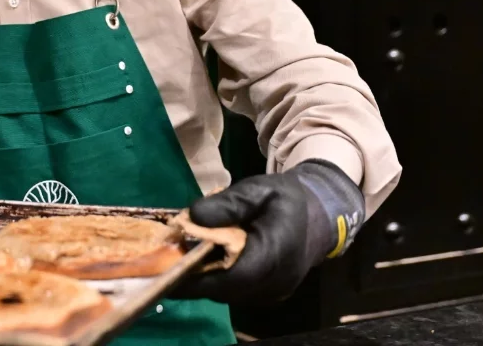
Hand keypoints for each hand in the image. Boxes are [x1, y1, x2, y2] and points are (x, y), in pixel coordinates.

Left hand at [174, 159, 364, 303]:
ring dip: (202, 279)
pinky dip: (215, 280)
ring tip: (177, 258)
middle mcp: (279, 279)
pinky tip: (199, 262)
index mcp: (280, 250)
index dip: (203, 277)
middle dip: (193, 277)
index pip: (239, 275)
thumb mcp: (258, 189)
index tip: (170, 270)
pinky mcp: (268, 294)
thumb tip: (193, 217)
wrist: (320, 214)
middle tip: (163, 260)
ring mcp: (275, 291)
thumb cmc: (286, 198)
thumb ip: (227, 203)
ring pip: (229, 294)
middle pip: (228, 289)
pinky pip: (235, 292)